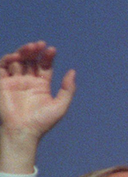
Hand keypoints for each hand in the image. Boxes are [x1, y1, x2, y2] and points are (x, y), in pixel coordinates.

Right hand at [0, 41, 75, 172]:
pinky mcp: (2, 83)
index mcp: (41, 85)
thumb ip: (67, 89)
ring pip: (17, 61)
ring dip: (22, 52)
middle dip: (34, 51)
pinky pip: (3, 67)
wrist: (22, 131)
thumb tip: (73, 71)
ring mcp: (14, 81)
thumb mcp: (60, 105)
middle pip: (30, 60)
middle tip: (39, 45)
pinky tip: (17, 57)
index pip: (44, 65)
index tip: (51, 50)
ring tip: (30, 48)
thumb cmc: (42, 122)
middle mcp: (27, 81)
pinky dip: (8, 59)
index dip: (47, 56)